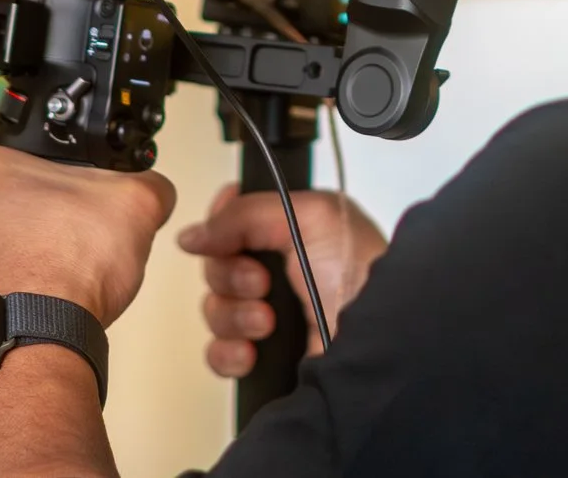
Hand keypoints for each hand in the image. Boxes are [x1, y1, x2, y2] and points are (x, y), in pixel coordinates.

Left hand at [0, 145, 176, 338]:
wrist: (37, 342)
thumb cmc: (68, 268)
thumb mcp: (136, 202)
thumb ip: (147, 183)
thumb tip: (152, 189)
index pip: (29, 166)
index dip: (65, 189)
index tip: (82, 209)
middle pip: (6, 209)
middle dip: (38, 226)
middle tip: (73, 246)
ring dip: (16, 264)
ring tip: (54, 284)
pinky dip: (2, 302)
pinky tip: (32, 311)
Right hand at [176, 185, 387, 377]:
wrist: (373, 342)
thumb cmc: (358, 275)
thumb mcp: (311, 217)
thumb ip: (245, 214)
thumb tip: (193, 234)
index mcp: (293, 229)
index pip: (232, 219)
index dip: (222, 226)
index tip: (229, 235)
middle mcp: (279, 269)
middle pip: (217, 264)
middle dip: (231, 275)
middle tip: (262, 282)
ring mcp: (269, 313)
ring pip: (215, 308)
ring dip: (234, 315)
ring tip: (267, 321)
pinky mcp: (263, 354)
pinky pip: (218, 351)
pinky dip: (228, 352)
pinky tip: (252, 351)